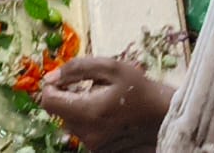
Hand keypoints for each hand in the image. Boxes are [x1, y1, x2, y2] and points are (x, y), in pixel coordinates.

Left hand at [39, 57, 174, 152]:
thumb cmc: (139, 88)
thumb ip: (76, 69)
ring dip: (77, 109)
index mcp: (88, 112)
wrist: (165, 115)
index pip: (48, 101)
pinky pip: (82, 132)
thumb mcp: (111, 68)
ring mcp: (94, 145)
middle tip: (89, 89)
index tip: (65, 81)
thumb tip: (50, 77)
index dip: (52, 87)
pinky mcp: (100, 151)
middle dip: (67, 97)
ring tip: (100, 101)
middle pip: (59, 112)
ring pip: (70, 122)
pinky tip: (104, 114)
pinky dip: (86, 121)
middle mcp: (87, 133)